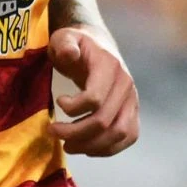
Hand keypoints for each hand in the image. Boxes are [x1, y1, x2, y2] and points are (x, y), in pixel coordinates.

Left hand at [47, 26, 138, 156]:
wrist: (98, 46)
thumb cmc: (77, 45)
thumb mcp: (65, 38)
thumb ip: (65, 44)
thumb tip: (70, 54)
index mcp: (109, 65)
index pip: (95, 98)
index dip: (73, 108)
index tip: (58, 102)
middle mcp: (126, 84)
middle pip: (104, 120)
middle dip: (75, 133)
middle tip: (54, 132)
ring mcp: (132, 100)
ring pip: (118, 134)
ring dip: (91, 145)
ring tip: (68, 146)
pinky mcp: (133, 112)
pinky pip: (127, 137)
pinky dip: (108, 149)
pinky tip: (87, 147)